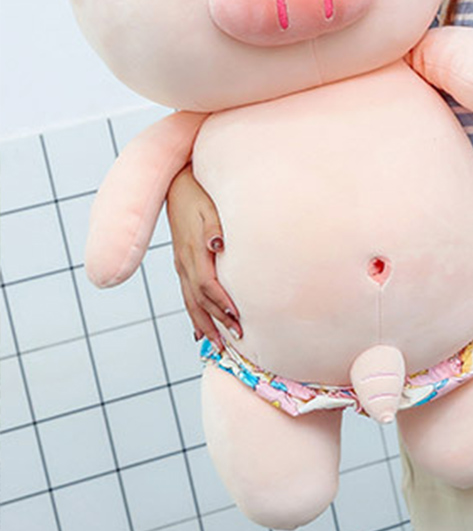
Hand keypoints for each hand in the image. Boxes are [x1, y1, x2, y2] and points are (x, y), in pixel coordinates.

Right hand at [166, 165, 240, 346]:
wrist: (177, 185)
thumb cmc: (199, 193)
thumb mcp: (210, 205)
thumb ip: (214, 226)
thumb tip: (218, 245)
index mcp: (193, 250)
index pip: (207, 285)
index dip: (222, 303)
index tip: (238, 318)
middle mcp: (184, 262)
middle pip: (198, 300)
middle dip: (217, 321)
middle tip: (235, 342)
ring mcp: (181, 264)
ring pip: (190, 302)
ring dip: (205, 325)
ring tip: (217, 346)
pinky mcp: (182, 263)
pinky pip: (186, 295)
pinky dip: (194, 315)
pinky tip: (199, 331)